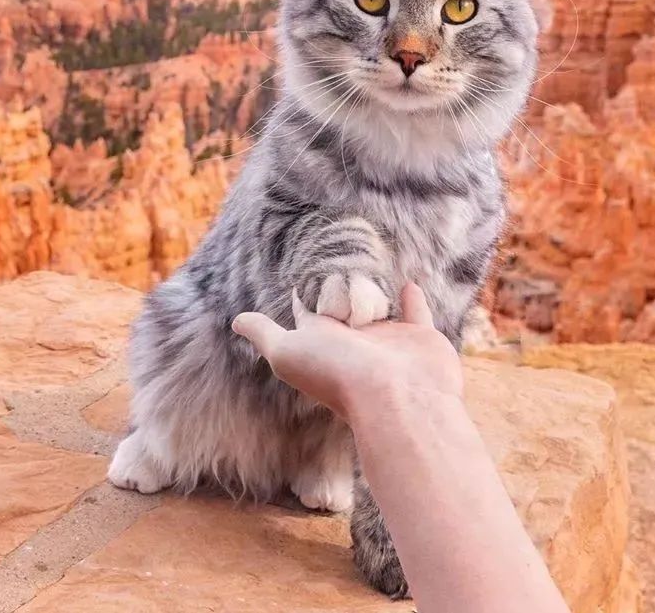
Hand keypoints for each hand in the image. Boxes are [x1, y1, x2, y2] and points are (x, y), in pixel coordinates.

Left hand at [232, 283, 462, 424]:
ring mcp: (387, 340)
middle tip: (336, 254)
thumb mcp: (288, 352)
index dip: (301, 294)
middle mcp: (354, 342)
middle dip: (339, 286)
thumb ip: (265, 335)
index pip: (306, 313)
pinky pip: (415, 312)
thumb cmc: (338, 374)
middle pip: (343, 308)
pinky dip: (412, 298)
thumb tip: (236, 321)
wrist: (397, 400)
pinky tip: (409, 280)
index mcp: (322, 342)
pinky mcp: (418, 338)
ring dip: (375, 290)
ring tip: (372, 263)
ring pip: (379, 308)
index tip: (297, 272)